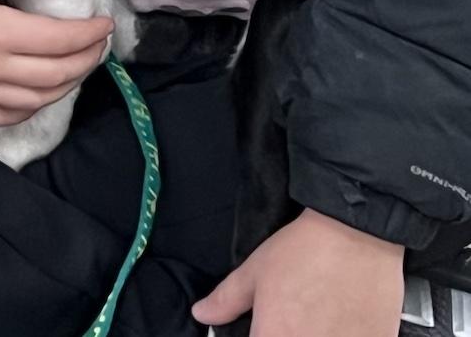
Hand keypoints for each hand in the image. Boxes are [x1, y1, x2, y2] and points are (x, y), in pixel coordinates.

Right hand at [0, 0, 112, 124]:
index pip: (59, 39)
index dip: (88, 34)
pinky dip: (32, 109)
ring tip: (79, 67)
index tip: (104, 23)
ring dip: (66, 86)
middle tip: (99, 45)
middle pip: (55, 74)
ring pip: (36, 100)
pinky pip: (6, 116)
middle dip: (86, 60)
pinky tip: (40, 95)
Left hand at [192, 208, 404, 335]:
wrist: (357, 232)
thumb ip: (226, 299)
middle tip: (294, 320)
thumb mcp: (256, 270)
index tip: (265, 329)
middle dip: (287, 334)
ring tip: (319, 318)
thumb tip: (201, 314)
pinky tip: (344, 323)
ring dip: (316, 335)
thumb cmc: (304, 249)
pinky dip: (345, 335)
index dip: (260, 336)